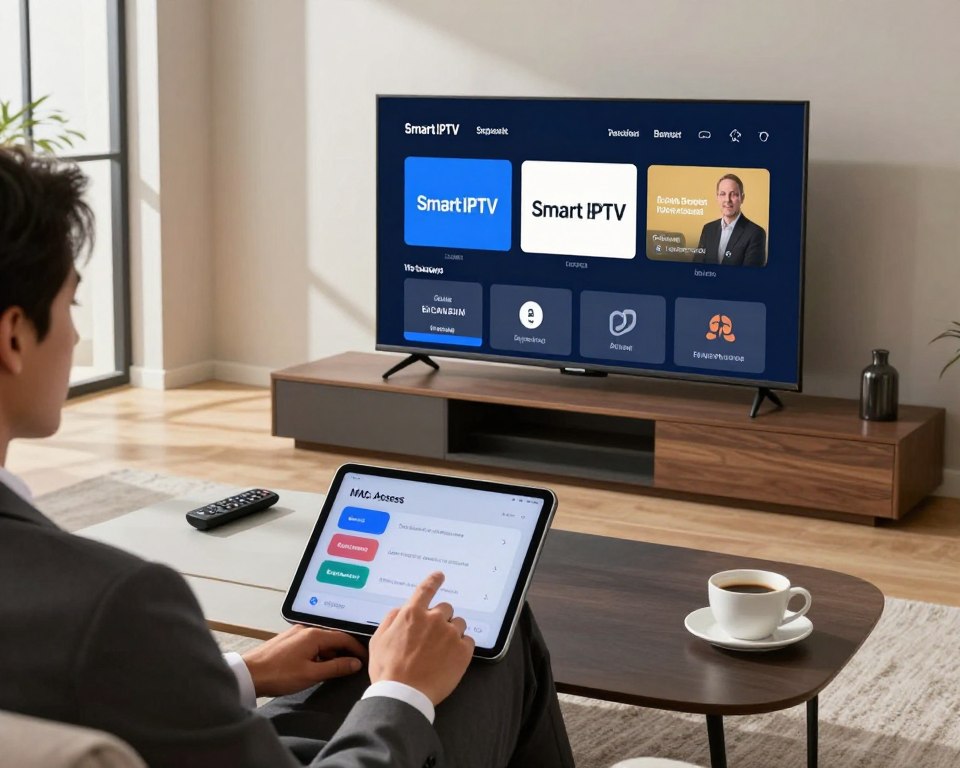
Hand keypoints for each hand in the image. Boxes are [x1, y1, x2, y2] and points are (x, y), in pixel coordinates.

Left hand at [242, 624, 366, 697]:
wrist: (248, 674)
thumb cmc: (278, 675)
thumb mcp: (312, 674)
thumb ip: (336, 668)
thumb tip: (354, 663)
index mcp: (313, 635)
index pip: (343, 637)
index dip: (356, 649)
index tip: (364, 659)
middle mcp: (305, 629)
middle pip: (332, 638)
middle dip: (343, 651)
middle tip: (351, 665)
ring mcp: (295, 633)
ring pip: (320, 641)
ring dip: (329, 653)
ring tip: (333, 670)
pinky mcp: (287, 640)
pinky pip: (309, 643)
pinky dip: (317, 653)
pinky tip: (315, 666)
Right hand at [368, 571, 474, 705]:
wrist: (404, 695)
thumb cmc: (388, 670)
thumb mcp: (378, 640)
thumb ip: (391, 619)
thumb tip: (402, 609)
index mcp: (412, 614)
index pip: (426, 589)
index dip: (434, 580)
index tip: (440, 575)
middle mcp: (434, 619)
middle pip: (446, 608)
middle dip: (440, 619)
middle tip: (432, 637)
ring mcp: (450, 634)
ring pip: (459, 624)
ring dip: (452, 632)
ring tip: (441, 651)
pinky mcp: (463, 651)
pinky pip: (468, 641)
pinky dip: (461, 647)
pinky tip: (450, 659)